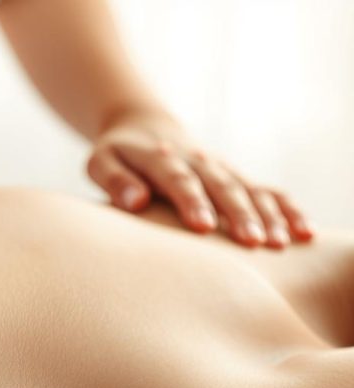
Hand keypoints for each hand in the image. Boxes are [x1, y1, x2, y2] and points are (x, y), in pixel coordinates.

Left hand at [86, 112, 312, 247]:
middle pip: (221, 186)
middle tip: (250, 242)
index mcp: (161, 157)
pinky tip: (303, 232)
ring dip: (266, 215)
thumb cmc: (118, 156)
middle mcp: (197, 161)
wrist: (146, 130)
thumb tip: (135, 201)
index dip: (191, 202)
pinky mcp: (236, 177)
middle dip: (237, 214)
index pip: (178, 179)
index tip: (201, 227)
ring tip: (280, 242)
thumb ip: (114, 180)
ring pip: (248, 190)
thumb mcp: (101, 162)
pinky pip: (267, 191)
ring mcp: (221, 169)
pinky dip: (286, 209)